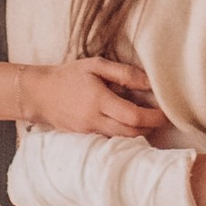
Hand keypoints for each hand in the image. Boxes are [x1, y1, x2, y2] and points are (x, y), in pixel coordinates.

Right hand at [20, 57, 160, 138]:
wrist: (39, 93)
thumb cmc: (68, 75)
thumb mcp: (95, 66)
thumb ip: (123, 73)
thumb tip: (149, 82)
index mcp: (98, 100)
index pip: (133, 116)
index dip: (153, 117)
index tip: (166, 113)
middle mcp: (94, 120)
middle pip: (131, 133)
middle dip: (150, 127)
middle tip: (162, 118)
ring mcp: (88, 132)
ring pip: (121, 139)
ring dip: (139, 133)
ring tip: (149, 121)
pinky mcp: (85, 138)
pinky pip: (110, 140)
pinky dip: (124, 135)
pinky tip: (130, 126)